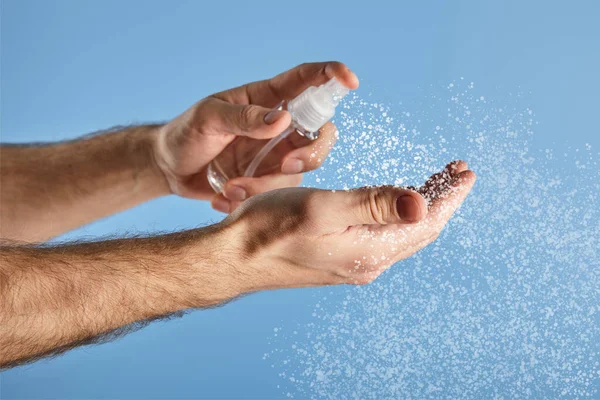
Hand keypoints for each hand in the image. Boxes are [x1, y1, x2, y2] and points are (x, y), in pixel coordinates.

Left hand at [153, 62, 358, 212]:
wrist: (170, 168)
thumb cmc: (187, 132)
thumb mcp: (208, 118)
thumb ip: (244, 118)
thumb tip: (284, 120)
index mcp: (267, 99)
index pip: (306, 80)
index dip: (331, 75)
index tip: (350, 80)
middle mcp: (280, 127)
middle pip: (321, 134)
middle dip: (313, 152)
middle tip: (288, 165)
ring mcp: (277, 156)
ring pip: (302, 170)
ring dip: (268, 185)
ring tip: (230, 188)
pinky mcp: (269, 181)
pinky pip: (279, 195)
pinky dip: (252, 199)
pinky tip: (224, 197)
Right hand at [220, 161, 475, 288]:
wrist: (234, 257)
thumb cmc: (268, 229)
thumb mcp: (322, 208)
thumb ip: (372, 204)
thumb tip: (422, 206)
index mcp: (369, 249)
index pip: (426, 222)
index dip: (450, 196)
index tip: (465, 172)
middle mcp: (367, 262)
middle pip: (420, 230)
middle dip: (442, 199)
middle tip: (454, 172)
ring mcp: (354, 263)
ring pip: (402, 233)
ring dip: (421, 206)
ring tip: (433, 182)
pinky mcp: (340, 259)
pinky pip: (383, 237)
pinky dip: (398, 216)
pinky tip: (394, 204)